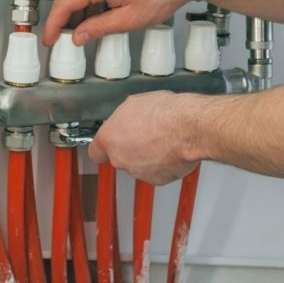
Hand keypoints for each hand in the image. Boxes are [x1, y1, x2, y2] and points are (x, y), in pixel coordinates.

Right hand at [41, 0, 211, 46]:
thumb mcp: (131, 19)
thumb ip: (100, 28)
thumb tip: (79, 37)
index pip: (64, 3)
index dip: (54, 24)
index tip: (50, 39)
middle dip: (59, 17)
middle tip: (58, 38)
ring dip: (73, 10)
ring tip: (79, 31)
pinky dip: (86, 1)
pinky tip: (94, 16)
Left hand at [86, 94, 202, 185]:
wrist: (188, 128)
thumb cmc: (164, 113)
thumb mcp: (135, 103)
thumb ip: (124, 118)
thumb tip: (127, 118)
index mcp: (109, 139)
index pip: (95, 151)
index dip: (104, 148)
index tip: (108, 145)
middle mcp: (120, 158)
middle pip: (119, 157)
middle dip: (130, 148)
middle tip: (145, 134)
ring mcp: (138, 171)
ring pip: (139, 165)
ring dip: (147, 156)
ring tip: (162, 139)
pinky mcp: (157, 179)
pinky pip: (157, 172)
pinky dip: (163, 164)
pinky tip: (171, 149)